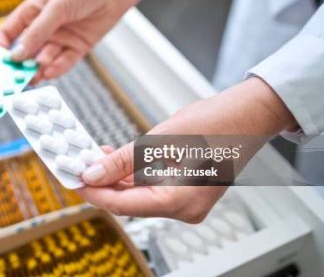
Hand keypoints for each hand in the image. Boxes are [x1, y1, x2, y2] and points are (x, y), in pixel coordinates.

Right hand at [0, 0, 161, 82]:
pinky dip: (57, 69)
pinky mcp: (77, 47)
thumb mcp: (55, 8)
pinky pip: (64, 62)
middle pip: (25, 52)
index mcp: (31, 13)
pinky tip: (50, 72)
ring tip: (32, 77)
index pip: (8, 34)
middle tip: (13, 79)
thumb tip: (16, 55)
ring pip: (43, 60)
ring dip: (37, 69)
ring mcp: (60, 39)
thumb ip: (36, 32)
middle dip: (18, 65)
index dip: (0, 48)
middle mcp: (43, 28)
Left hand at [78, 77, 297, 221]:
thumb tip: (94, 173)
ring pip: (139, 194)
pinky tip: (116, 159)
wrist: (249, 114)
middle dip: (103, 183)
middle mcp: (184, 209)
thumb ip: (124, 161)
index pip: (124, 205)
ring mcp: (187, 201)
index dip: (95, 192)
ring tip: (94, 157)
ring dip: (116, 177)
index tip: (74, 180)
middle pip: (130, 202)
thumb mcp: (162, 139)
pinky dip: (133, 175)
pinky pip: (152, 187)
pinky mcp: (186, 190)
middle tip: (79, 165)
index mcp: (180, 202)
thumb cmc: (218, 123)